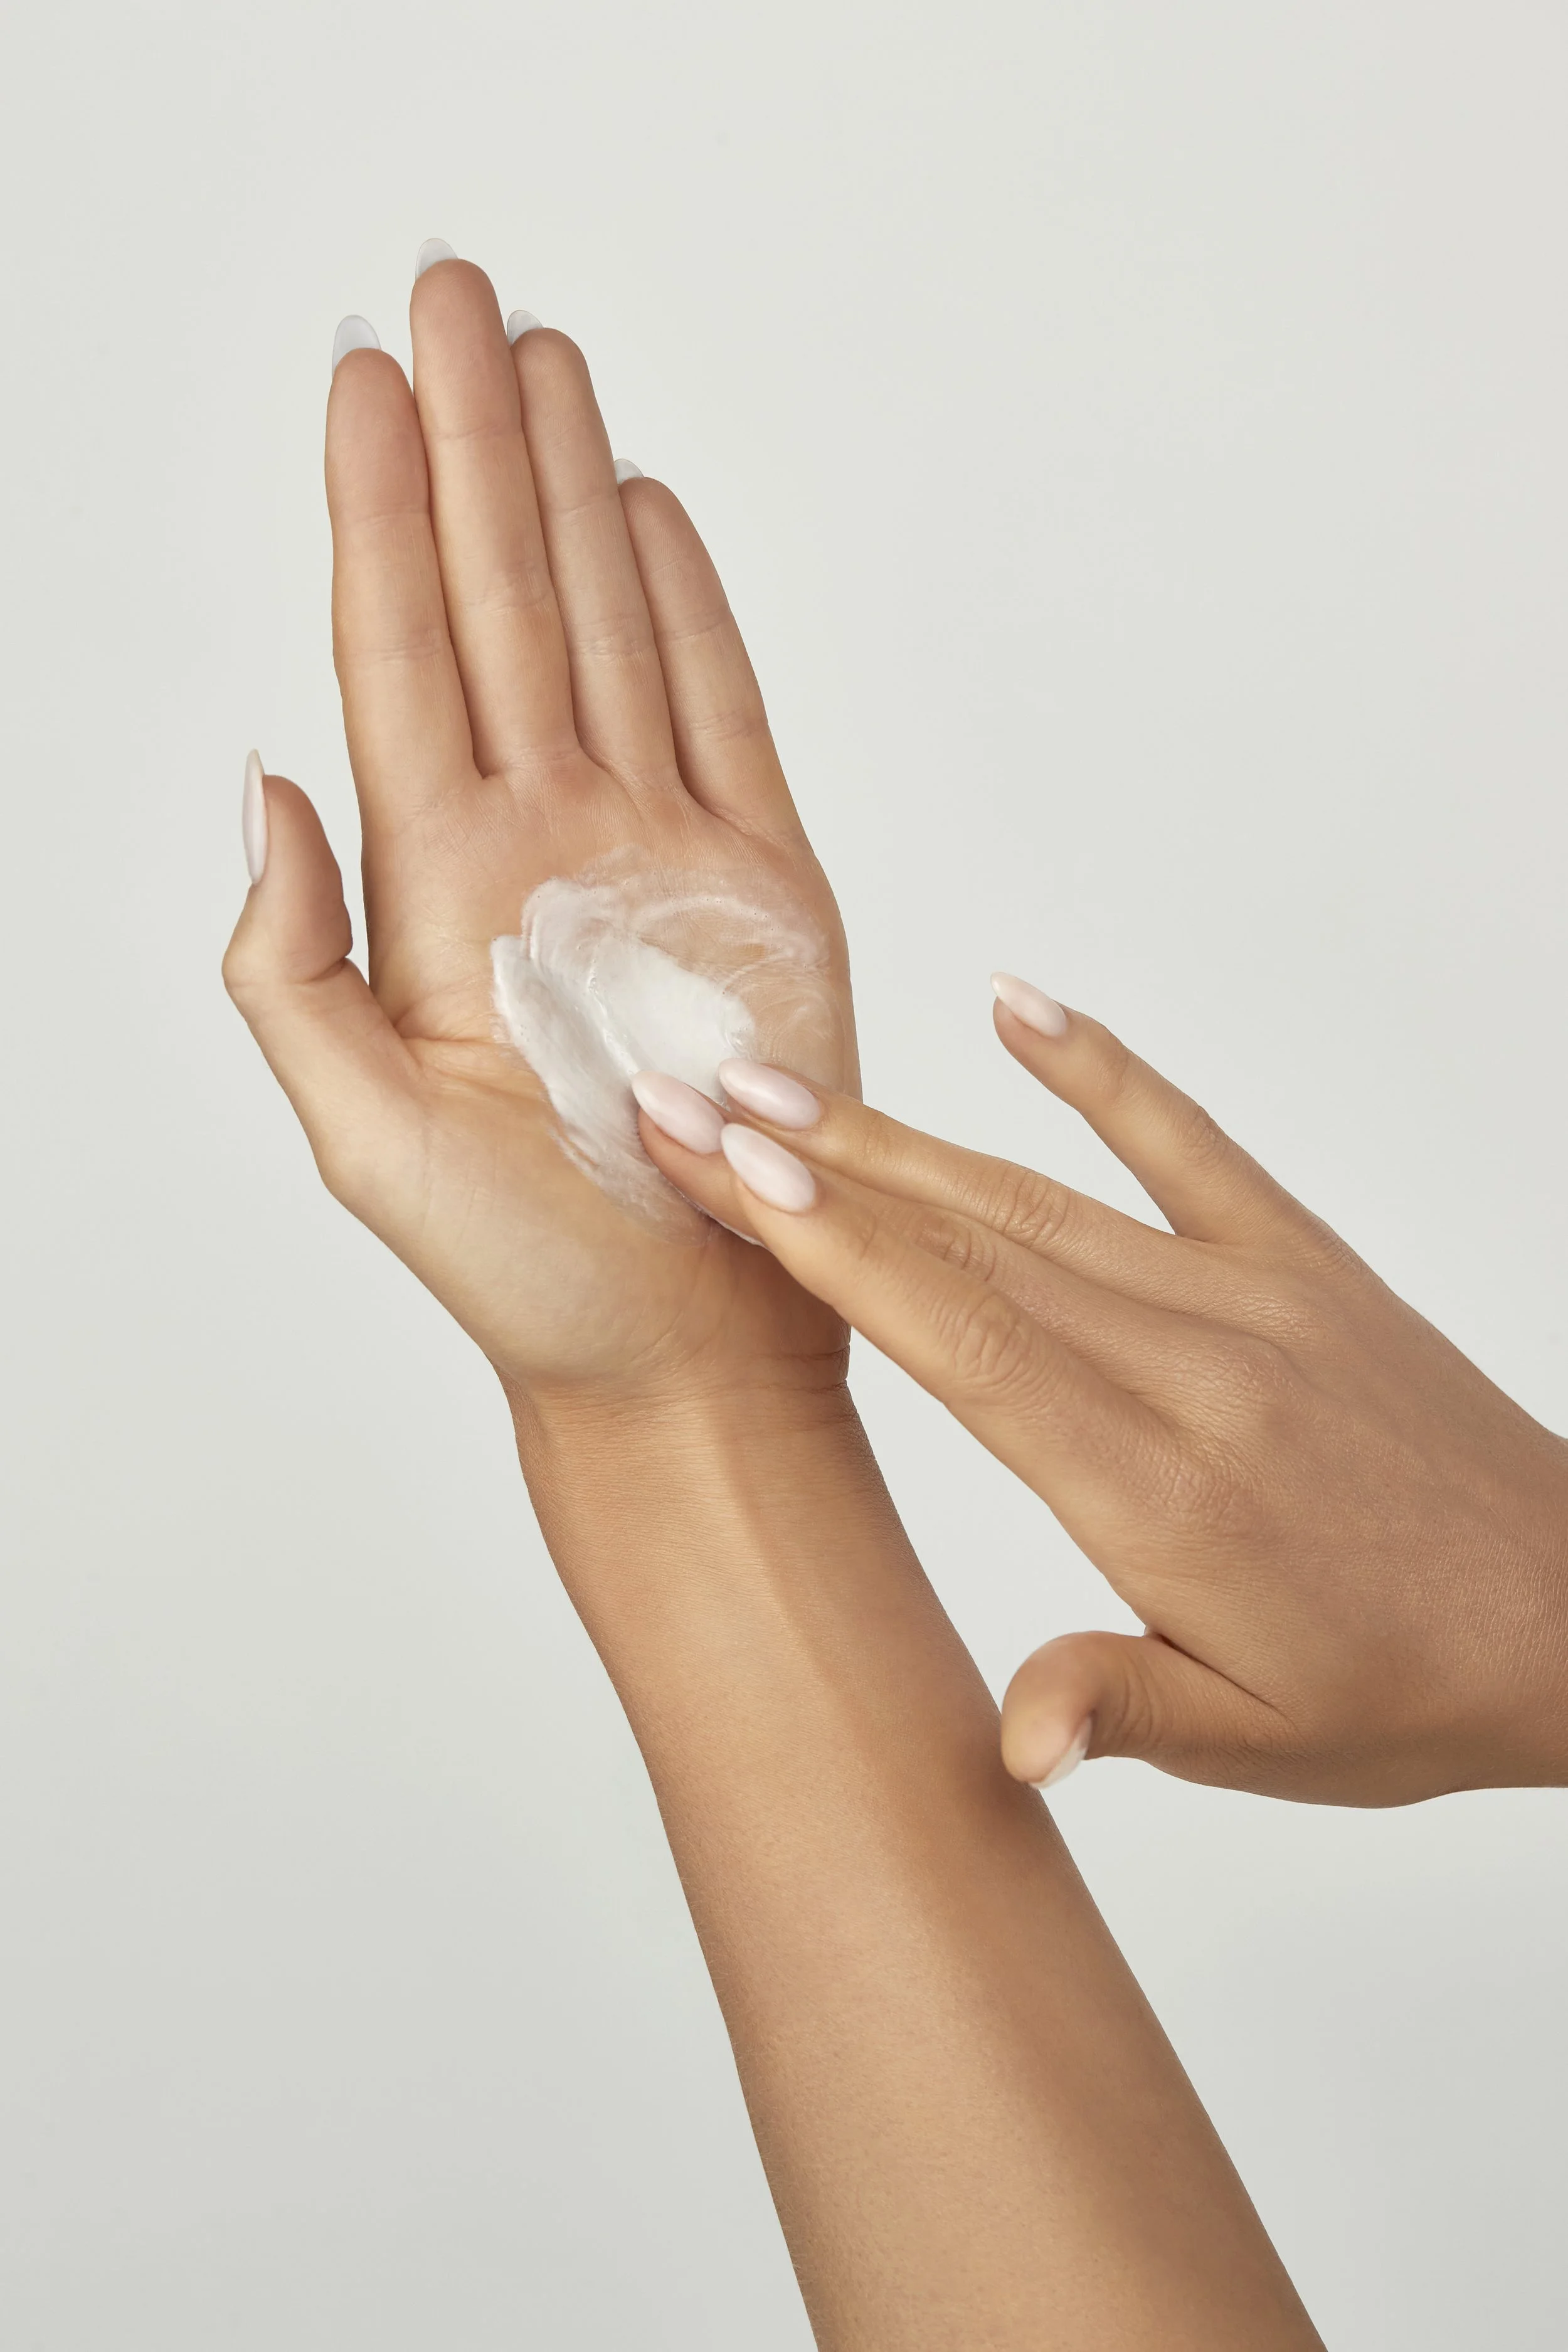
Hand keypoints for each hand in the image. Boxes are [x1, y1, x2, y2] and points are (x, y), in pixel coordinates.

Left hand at [224, 254, 853, 1404]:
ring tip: (541, 361)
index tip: (364, 372)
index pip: (394, 649)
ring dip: (569, 490)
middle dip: (473, 443)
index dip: (376, 505)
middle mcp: (541, 842)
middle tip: (455, 291)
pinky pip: (723, 707)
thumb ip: (287, 962)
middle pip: (496, 598)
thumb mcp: (359, 1137)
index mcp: (437, 886)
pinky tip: (645, 513)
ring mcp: (655, 852)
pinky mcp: (763, 884)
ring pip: (604, 623)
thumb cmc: (527, 1275)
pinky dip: (687, 605)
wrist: (688, 1352)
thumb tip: (263, 776)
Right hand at [632, 986, 1567, 1803]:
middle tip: (686, 1096)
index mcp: (1162, 1490)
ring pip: (1041, 1196)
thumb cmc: (1407, 1687)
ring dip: (899, 1136)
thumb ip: (1119, 1708)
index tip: (728, 1169)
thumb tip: (1012, 1746)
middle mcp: (1194, 1368)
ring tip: (780, 1083)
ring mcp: (1251, 1296)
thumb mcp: (1261, 1742)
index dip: (837, 1248)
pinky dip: (1097, 1068)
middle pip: (970, 1247)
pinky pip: (1186, 1140)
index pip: (965, 1342)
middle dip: (816, 1170)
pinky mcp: (1302, 1259)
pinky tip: (1013, 1005)